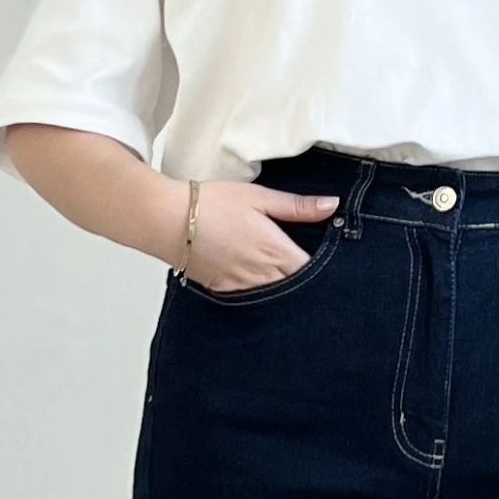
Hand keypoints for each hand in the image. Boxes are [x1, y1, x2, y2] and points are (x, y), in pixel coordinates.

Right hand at [183, 183, 339, 292]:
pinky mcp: (225, 291)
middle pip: (298, 289)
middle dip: (307, 282)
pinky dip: (261, 293)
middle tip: (311, 271)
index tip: (329, 259)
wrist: (166, 221)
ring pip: (277, 298)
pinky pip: (253, 301)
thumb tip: (331, 205)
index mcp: (277, 252)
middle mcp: (264, 276)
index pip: (314, 272)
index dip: (325, 268)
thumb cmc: (210, 205)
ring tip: (287, 278)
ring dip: (285, 290)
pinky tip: (261, 282)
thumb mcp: (259, 197)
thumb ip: (297, 206)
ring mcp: (244, 287)